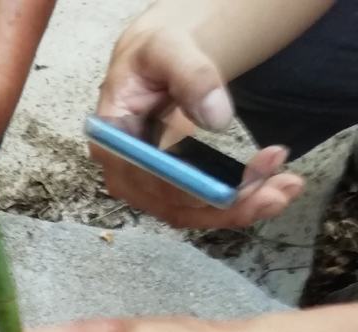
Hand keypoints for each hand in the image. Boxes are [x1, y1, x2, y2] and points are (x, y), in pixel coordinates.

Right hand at [95, 26, 303, 228]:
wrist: (156, 62)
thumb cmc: (153, 54)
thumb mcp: (167, 48)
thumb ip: (192, 76)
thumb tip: (218, 118)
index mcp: (114, 144)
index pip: (153, 180)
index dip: (194, 188)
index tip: (236, 185)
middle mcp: (128, 177)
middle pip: (178, 205)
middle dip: (232, 202)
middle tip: (278, 188)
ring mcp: (150, 190)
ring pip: (196, 213)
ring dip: (244, 207)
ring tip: (288, 187)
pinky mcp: (172, 193)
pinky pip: (205, 207)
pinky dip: (241, 203)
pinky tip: (275, 187)